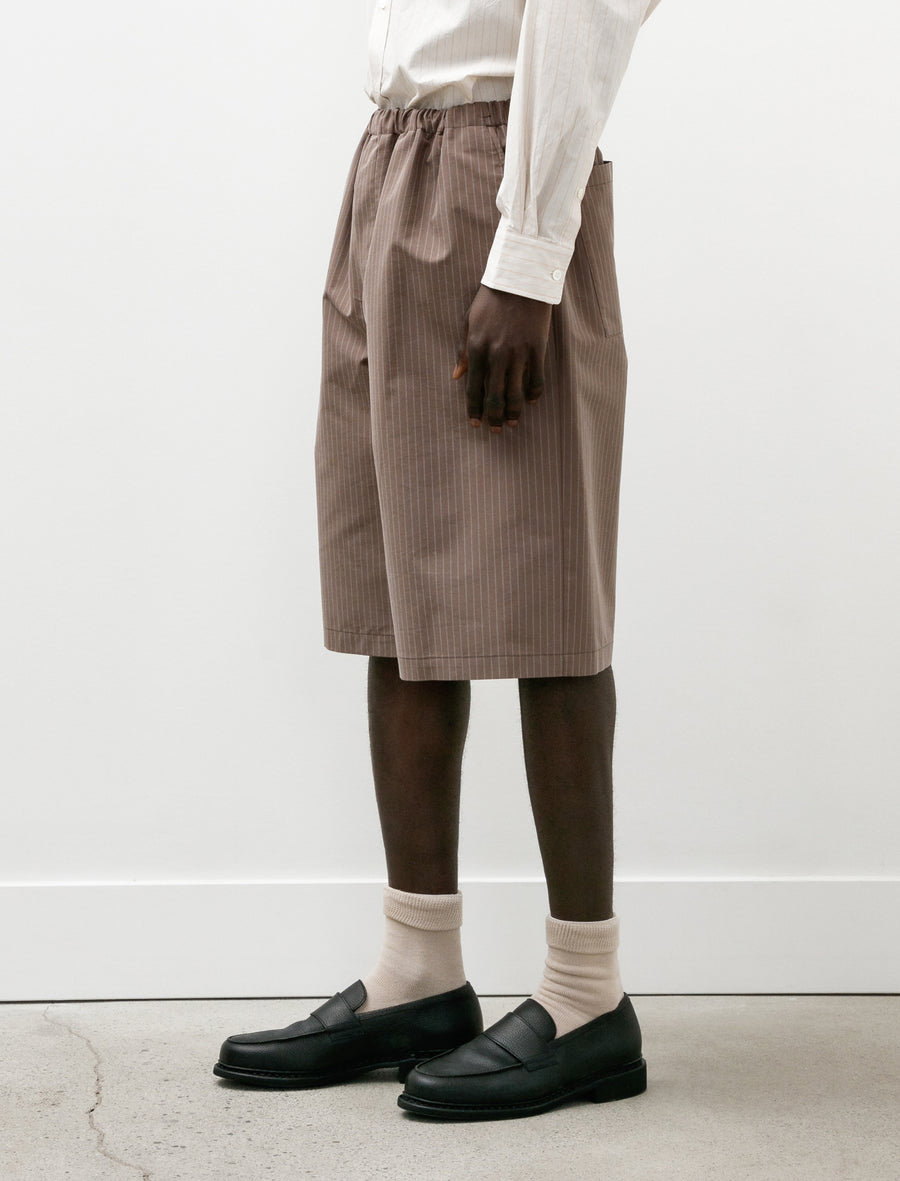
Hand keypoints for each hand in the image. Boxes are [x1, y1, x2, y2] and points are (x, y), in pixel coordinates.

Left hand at [451, 284, 551, 432]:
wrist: (520, 277)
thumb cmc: (490, 299)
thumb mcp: (469, 322)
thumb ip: (462, 351)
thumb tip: (457, 376)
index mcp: (476, 347)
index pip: (473, 387)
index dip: (473, 409)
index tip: (474, 423)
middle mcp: (497, 354)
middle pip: (495, 396)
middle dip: (494, 418)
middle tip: (496, 431)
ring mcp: (519, 352)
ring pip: (516, 393)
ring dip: (514, 412)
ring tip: (513, 423)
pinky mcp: (538, 348)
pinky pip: (537, 379)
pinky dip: (534, 394)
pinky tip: (531, 402)